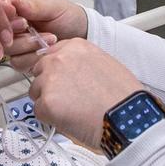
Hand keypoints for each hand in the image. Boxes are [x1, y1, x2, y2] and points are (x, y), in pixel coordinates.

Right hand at [3, 0, 87, 73]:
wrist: (83, 35)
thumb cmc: (69, 17)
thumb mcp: (53, 7)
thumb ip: (33, 6)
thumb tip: (13, 1)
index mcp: (16, 9)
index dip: (3, 17)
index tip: (19, 19)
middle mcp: (12, 27)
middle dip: (16, 32)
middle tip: (30, 27)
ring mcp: (17, 44)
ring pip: (7, 49)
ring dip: (28, 45)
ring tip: (49, 38)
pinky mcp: (24, 60)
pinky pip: (18, 63)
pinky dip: (34, 57)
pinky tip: (46, 50)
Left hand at [28, 38, 142, 148]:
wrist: (128, 118)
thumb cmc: (122, 96)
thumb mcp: (105, 64)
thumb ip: (82, 62)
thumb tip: (70, 71)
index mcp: (75, 46)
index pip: (51, 55)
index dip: (58, 72)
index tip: (66, 81)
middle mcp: (59, 59)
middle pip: (39, 72)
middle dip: (50, 86)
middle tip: (70, 99)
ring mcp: (50, 80)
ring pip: (36, 92)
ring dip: (49, 102)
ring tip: (73, 110)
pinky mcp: (46, 103)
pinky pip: (39, 112)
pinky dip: (51, 118)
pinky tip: (71, 119)